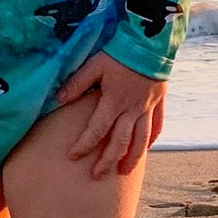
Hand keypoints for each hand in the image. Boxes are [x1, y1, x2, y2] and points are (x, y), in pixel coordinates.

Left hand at [55, 52, 165, 178]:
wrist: (151, 42)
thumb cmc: (120, 51)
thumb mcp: (95, 64)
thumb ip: (77, 83)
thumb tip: (58, 99)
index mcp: (114, 101)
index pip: (97, 130)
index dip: (84, 144)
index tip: (72, 156)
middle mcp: (132, 109)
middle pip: (120, 142)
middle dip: (107, 161)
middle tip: (96, 176)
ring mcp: (148, 107)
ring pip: (141, 139)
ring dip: (132, 158)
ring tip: (123, 172)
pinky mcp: (159, 102)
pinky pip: (157, 126)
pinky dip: (151, 139)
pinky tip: (146, 149)